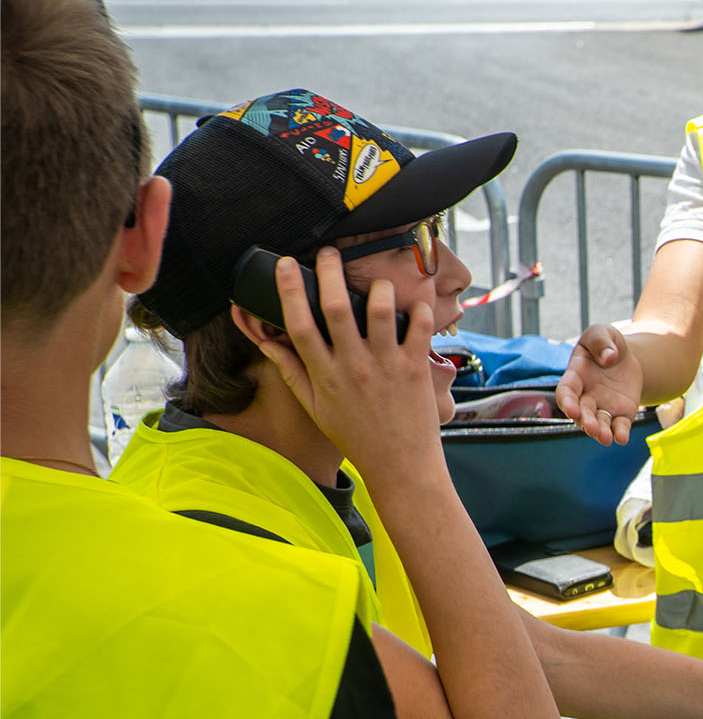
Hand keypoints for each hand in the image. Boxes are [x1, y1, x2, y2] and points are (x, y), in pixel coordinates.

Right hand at [250, 248, 440, 480]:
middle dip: (330, 273)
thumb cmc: (358, 436)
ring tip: (378, 283)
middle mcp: (353, 366)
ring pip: (378, 312)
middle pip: (334, 309)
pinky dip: (419, 311)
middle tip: (329, 253)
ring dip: (378, 290)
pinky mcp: (415, 369)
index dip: (289, 290)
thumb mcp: (316, 407)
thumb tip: (267, 343)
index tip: (288, 265)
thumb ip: (292, 372)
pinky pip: (419, 329)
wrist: (400, 465)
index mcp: (324, 374)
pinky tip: (416, 305)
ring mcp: (385, 366)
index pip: (298, 324)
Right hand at [556, 322, 644, 445]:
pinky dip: (620, 434)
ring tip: (606, 438)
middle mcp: (586, 396)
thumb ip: (601, 341)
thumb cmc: (606, 343)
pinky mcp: (621, 413)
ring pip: (599, 423)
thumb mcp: (601, 332)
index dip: (567, 402)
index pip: (566, 392)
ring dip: (601, 432)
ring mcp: (603, 407)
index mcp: (575, 376)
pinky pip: (619, 426)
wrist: (627, 357)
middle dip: (586, 421)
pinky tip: (622, 439)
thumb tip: (609, 358)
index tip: (571, 410)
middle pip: (582, 412)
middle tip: (592, 428)